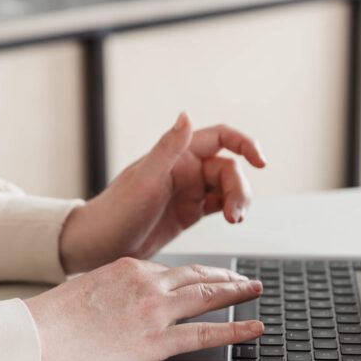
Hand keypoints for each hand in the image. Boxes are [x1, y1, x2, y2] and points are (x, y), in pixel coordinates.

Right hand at [25, 257, 263, 360]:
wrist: (44, 333)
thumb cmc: (58, 313)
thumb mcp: (91, 285)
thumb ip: (118, 286)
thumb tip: (128, 295)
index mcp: (132, 268)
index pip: (173, 272)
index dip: (198, 276)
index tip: (211, 279)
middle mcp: (149, 283)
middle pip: (198, 277)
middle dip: (226, 278)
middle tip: (245, 280)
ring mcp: (155, 311)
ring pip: (207, 297)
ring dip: (236, 293)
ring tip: (255, 292)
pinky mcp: (156, 340)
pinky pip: (205, 334)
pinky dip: (235, 330)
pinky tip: (254, 328)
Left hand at [60, 112, 265, 272]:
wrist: (99, 245)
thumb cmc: (116, 212)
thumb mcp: (145, 179)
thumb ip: (168, 148)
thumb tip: (186, 114)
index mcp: (176, 155)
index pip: (220, 138)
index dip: (244, 144)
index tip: (261, 161)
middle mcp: (184, 169)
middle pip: (229, 168)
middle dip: (240, 189)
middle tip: (235, 214)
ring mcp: (188, 191)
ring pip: (227, 188)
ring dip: (238, 201)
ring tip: (235, 220)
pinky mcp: (188, 212)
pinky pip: (219, 205)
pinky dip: (231, 210)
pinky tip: (232, 220)